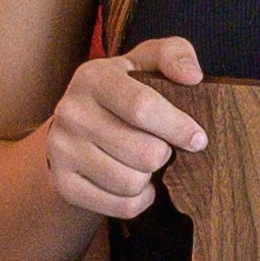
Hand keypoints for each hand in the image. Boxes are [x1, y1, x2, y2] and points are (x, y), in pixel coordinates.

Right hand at [41, 36, 212, 221]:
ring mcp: (62, 150)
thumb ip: (173, 54)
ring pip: (131, 183)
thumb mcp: (145, 63)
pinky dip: (138, 200)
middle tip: (160, 147)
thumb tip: (192, 76)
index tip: (197, 139)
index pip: (143, 107)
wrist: (73, 127)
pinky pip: (120, 206)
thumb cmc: (122, 92)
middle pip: (144, 153)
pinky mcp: (62, 183)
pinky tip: (137, 185)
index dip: (178, 127)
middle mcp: (71, 112)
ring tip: (144, 164)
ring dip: (149, 178)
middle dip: (163, 154)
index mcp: (93, 77)